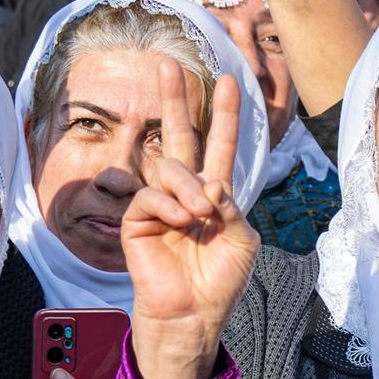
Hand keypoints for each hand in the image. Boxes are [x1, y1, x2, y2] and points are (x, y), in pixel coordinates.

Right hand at [123, 61, 259, 378]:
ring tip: (201, 214)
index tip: (228, 80)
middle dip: (176, 99)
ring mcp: (160, 203)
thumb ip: (231, 206)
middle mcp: (185, 191)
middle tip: (169, 64)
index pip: (220, 145)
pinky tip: (181, 222)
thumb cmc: (220, 280)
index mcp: (214, 193)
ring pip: (168, 167)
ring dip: (188, 187)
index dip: (224, 115)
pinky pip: (150, 196)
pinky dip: (169, 206)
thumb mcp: (241, 239)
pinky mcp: (137, 220)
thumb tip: (211, 183)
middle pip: (179, 136)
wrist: (194, 313)